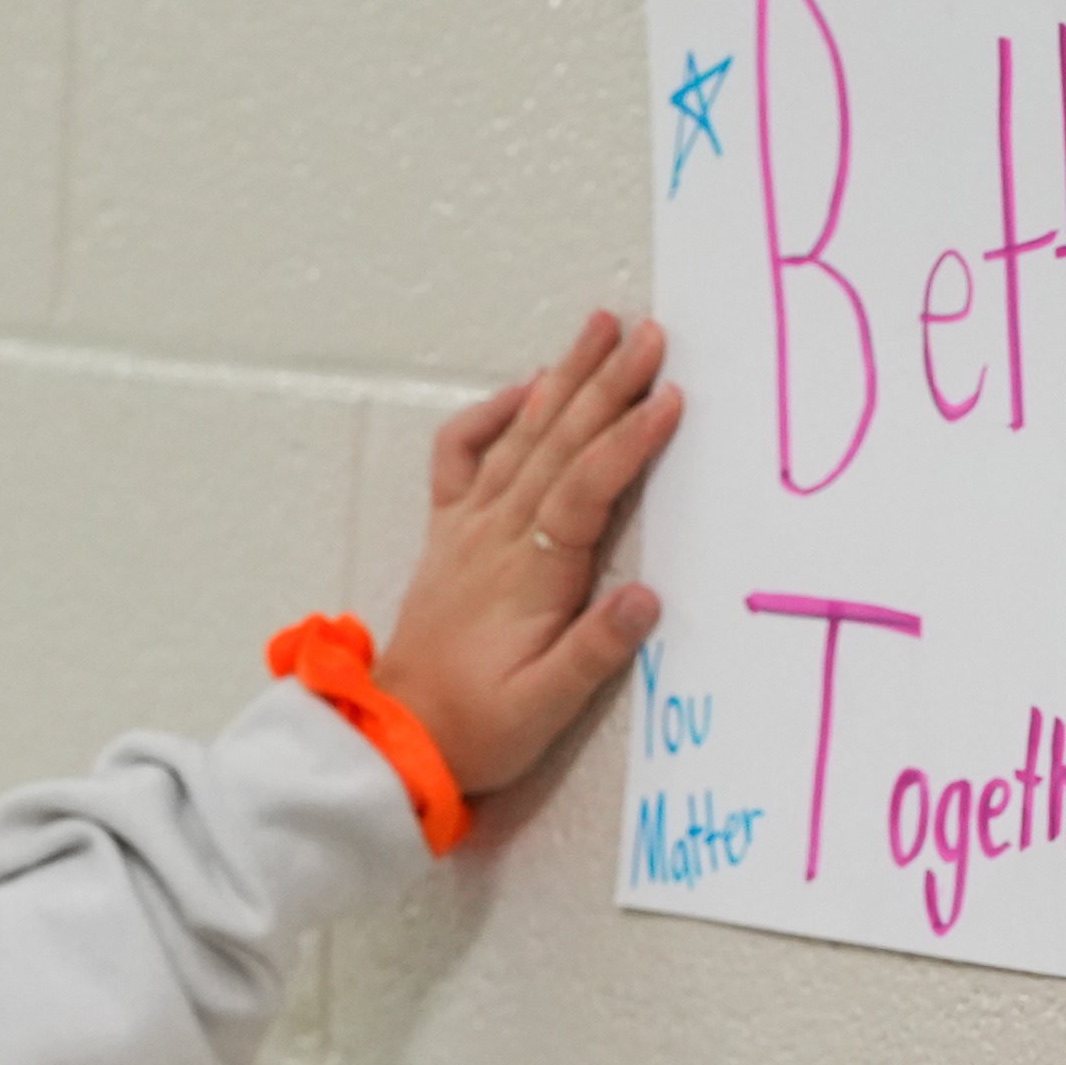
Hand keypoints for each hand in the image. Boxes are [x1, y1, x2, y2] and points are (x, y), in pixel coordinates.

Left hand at [374, 311, 686, 794]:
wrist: (397, 736)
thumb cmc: (478, 727)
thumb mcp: (544, 708)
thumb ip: (594, 651)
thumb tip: (645, 598)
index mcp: (529, 576)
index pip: (585, 490)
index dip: (627, 442)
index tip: (668, 399)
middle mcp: (497, 537)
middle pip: (558, 444)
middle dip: (606, 385)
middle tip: (649, 335)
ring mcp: (469, 528)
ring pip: (520, 437)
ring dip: (562, 379)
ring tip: (598, 328)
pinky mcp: (450, 534)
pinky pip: (463, 457)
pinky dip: (491, 415)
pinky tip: (524, 387)